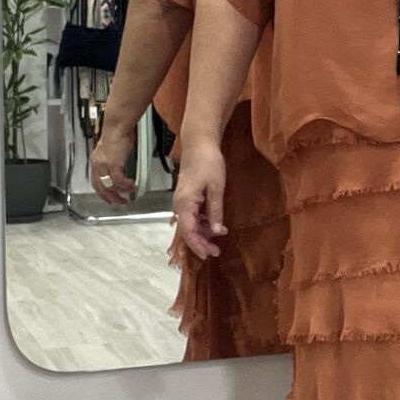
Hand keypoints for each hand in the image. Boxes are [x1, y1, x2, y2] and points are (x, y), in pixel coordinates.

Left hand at [90, 124, 136, 203]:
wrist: (117, 126)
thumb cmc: (117, 133)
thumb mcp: (113, 150)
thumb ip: (114, 160)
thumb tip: (120, 168)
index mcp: (96, 161)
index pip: (95, 182)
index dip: (102, 192)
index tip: (109, 198)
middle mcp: (98, 165)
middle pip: (101, 187)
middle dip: (111, 197)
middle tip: (120, 202)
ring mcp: (104, 165)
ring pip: (111, 186)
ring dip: (122, 192)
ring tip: (131, 192)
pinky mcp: (113, 165)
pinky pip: (119, 181)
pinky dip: (126, 185)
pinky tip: (133, 185)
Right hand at [173, 140, 227, 259]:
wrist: (199, 144)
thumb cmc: (209, 163)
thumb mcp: (216, 188)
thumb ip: (216, 211)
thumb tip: (217, 232)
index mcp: (185, 203)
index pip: (188, 231)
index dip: (197, 245)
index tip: (207, 255)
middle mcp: (179, 204)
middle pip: (187, 230)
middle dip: (201, 243)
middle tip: (216, 252)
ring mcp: (181, 201)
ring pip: (190, 224)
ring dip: (203, 233)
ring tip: (220, 239)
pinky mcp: (187, 198)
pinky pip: (192, 216)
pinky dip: (203, 223)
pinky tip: (216, 225)